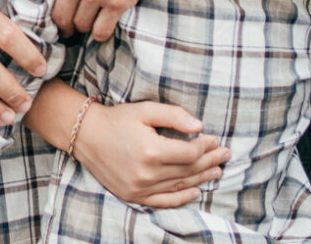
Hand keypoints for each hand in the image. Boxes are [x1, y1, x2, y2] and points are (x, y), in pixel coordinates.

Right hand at [69, 99, 227, 207]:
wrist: (85, 135)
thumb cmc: (116, 120)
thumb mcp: (144, 110)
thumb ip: (174, 115)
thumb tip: (199, 127)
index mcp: (151, 150)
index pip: (191, 152)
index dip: (206, 145)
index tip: (213, 138)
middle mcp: (147, 173)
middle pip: (189, 169)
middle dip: (210, 161)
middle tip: (225, 154)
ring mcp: (140, 187)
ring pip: (180, 185)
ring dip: (202, 178)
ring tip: (217, 171)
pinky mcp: (133, 195)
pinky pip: (164, 201)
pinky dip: (182, 198)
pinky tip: (196, 192)